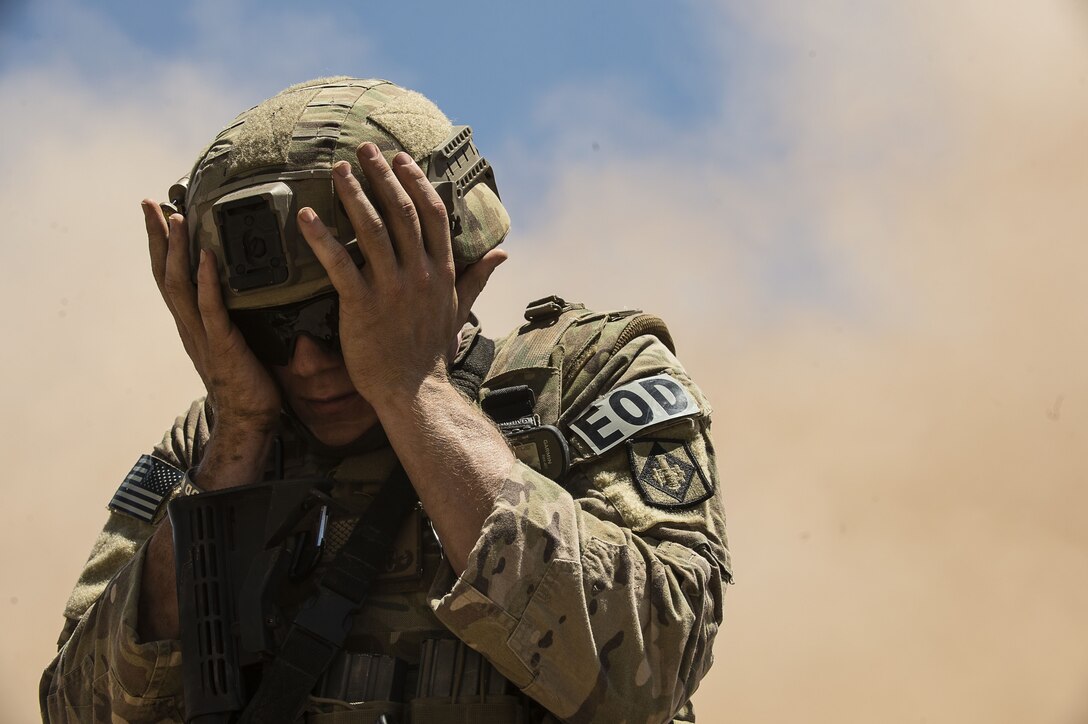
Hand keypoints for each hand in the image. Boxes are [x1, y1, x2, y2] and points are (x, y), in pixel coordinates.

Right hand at [142, 201, 281, 448]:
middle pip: (164, 274)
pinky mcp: (222, 346)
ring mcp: (202, 335)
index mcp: (192, 322)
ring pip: (180, 287)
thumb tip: (255, 282)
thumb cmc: (250, 380)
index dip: (161, 244)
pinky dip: (206, 282)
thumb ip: (237, 312)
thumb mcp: (238, 338)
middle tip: (151, 203)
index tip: (157, 212)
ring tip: (176, 219)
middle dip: (157, 238)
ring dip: (176, 251)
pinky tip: (205, 257)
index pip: (169, 275)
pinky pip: (210, 308)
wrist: (249, 419)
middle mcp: (189, 325)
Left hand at [297, 143, 506, 409]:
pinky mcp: (362, 305)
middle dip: (382, 176)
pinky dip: (321, 238)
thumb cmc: (431, 353)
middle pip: (401, 212)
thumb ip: (477, 278)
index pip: (433, 215)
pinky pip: (339, 264)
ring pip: (371, 229)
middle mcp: (419, 274)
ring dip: (353, 194)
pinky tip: (304, 217)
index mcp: (441, 272)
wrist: (414, 392)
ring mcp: (391, 288)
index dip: (416, 182)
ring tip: (337, 170)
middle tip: (364, 150)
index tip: (401, 159)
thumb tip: (502, 254)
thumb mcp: (460, 310)